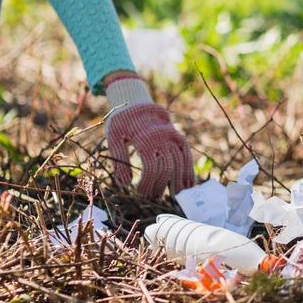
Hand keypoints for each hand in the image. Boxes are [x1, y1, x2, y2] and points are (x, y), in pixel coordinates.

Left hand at [104, 74, 194, 199]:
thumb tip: (124, 184)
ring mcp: (175, 138)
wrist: (140, 105)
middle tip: (151, 197)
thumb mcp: (114, 138)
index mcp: (146, 138)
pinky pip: (187, 157)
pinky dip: (189, 171)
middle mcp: (164, 138)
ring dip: (177, 182)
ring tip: (173, 197)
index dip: (147, 183)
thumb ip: (119, 161)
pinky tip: (188, 185)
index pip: (150, 167)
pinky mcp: (180, 139)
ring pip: (180, 164)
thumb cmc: (124, 123)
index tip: (140, 193)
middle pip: (167, 168)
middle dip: (160, 186)